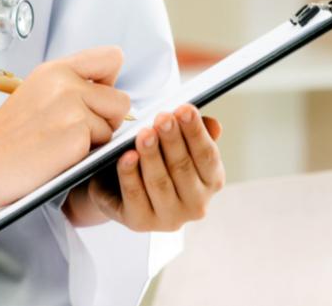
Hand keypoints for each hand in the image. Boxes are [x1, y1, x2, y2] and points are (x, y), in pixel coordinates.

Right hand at [0, 46, 131, 207]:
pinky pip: (103, 147)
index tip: (93, 98)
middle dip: (106, 120)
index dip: (109, 82)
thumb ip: (70, 85)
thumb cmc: (5, 137)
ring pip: (113, 126)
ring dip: (95, 141)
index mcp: (55, 70)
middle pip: (121, 99)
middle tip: (74, 132)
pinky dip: (85, 157)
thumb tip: (108, 91)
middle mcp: (65, 83)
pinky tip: (57, 157)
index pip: (112, 58)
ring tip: (60, 145)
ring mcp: (71, 108)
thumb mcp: (36, 93)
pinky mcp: (75, 136)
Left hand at [64, 104, 224, 230]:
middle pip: (183, 168)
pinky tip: (126, 156)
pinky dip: (130, 174)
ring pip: (160, 182)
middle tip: (162, 118)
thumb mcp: (175, 144)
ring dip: (152, 156)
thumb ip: (195, 134)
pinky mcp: (141, 223)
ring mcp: (169, 218)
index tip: (185, 109)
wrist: (118, 187)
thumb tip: (214, 126)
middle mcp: (196, 205)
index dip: (196, 132)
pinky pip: (135, 195)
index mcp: (211, 182)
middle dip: (172, 140)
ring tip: (144, 133)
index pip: (208, 155)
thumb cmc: (155, 160)